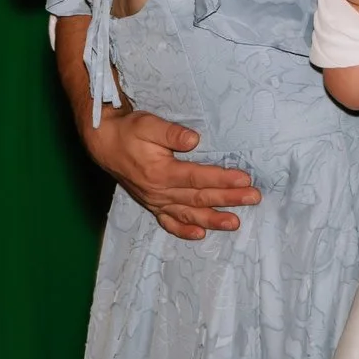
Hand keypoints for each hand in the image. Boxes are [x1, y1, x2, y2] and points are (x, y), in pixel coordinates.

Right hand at [80, 104, 258, 239]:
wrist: (104, 144)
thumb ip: (170, 133)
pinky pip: (168, 223)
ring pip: (188, 214)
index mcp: (160, 172)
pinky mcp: (152, 205)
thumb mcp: (147, 124)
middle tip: (253, 198)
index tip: (244, 179)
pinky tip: (200, 234)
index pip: (197, 177)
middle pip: (199, 197)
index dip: (222, 179)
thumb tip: (194, 140)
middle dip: (228, 198)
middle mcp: (159, 192)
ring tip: (235, 223)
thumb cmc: (129, 132)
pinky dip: (184, 230)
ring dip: (213, 219)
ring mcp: (155, 201)